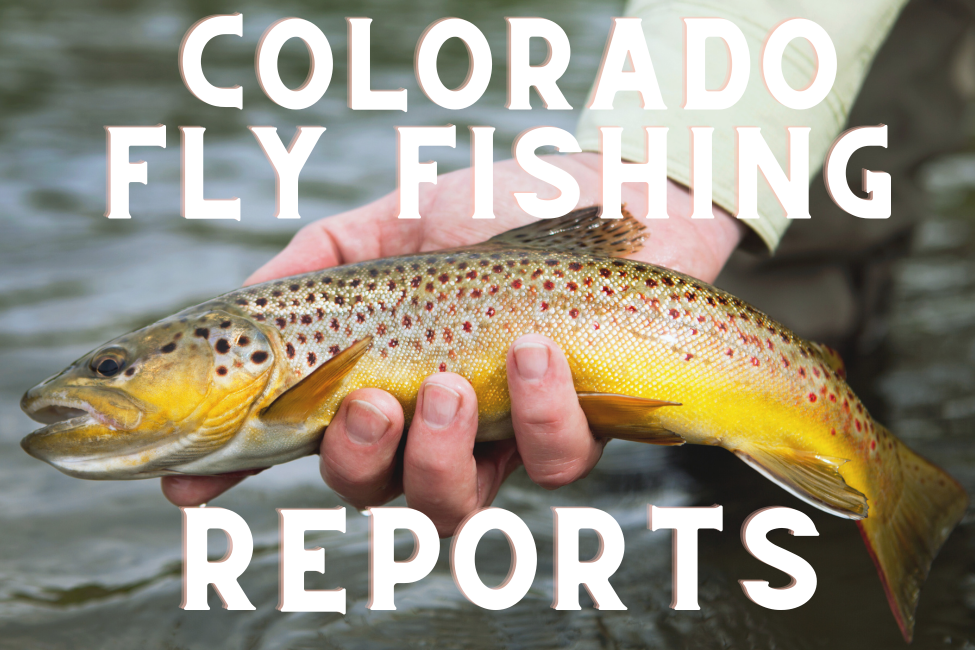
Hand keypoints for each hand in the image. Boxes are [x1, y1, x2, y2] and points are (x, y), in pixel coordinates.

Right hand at [162, 152, 744, 534]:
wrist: (606, 193)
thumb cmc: (493, 210)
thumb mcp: (389, 224)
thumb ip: (316, 263)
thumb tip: (244, 307)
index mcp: (380, 376)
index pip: (299, 437)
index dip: (240, 469)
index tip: (188, 484)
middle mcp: (433, 421)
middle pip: (371, 489)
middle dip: (355, 459)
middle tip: (370, 400)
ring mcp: (503, 434)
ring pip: (452, 504)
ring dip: (438, 452)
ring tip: (451, 381)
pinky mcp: (577, 430)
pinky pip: (553, 463)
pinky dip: (539, 413)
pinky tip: (538, 350)